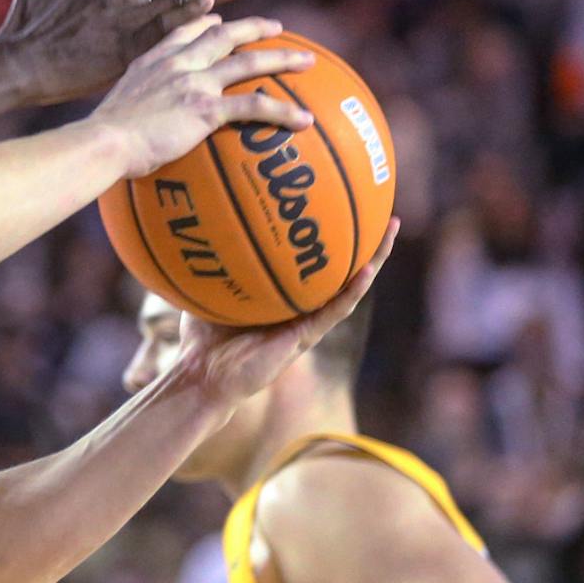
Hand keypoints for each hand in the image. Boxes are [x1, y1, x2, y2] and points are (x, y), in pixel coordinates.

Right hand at [93, 15, 314, 177]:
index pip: (184, 31)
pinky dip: (283, 112)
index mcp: (153, 61)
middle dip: (254, 27)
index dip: (205, 23)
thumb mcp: (112, 107)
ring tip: (308, 62)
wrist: (103, 142)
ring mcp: (195, 83)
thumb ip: (131, 102)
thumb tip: (130, 122)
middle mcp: (178, 64)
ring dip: (283, 59)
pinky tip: (304, 120)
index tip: (218, 20)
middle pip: (224, 35)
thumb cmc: (101, 137)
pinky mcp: (207, 108)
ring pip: (249, 62)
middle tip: (276, 28)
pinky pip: (255, 107)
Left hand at [174, 221, 399, 404]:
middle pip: (342, 269)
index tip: (344, 204)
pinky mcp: (306, 337)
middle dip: (364, 240)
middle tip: (382, 210)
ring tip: (389, 230)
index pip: (314, 262)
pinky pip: (336, 310)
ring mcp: (308, 322)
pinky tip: (368, 269)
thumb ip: (210, 261)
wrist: (203, 377)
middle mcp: (302, 307)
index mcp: (284, 296)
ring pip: (350, 286)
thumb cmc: (202, 339)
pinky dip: (353, 290)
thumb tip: (194, 223)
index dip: (331, 238)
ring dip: (373, 258)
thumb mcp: (207, 288)